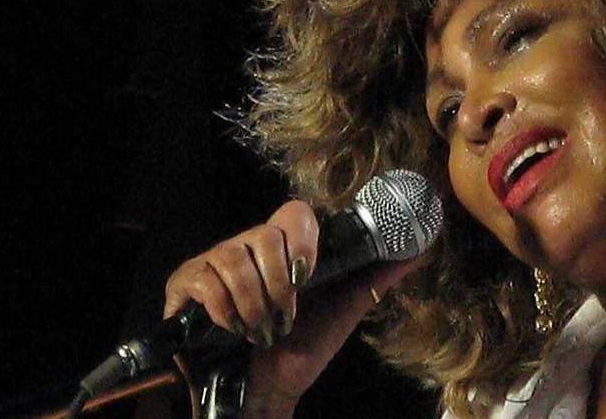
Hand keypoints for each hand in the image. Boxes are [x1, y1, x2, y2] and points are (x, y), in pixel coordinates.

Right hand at [163, 200, 427, 417]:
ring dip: (254, 303)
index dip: (302, 238)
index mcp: (283, 248)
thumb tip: (420, 250)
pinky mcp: (185, 285)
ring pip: (233, 257)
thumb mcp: (344, 310)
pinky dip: (225, 310)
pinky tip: (233, 329)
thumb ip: (377, 277)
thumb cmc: (300, 351)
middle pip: (264, 235)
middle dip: (280, 285)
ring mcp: (213, 263)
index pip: (293, 213)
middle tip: (284, 316)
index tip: (308, 274)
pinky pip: (205, 280)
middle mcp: (247, 247)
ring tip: (261, 329)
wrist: (263, 392)